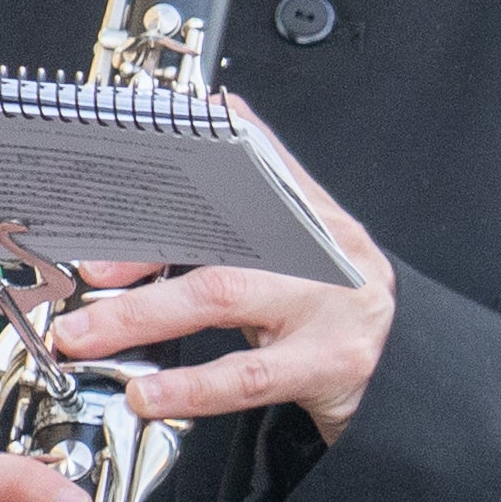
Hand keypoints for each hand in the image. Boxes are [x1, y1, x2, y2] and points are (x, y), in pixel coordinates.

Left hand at [50, 101, 396, 443]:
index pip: (231, 181)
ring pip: (226, 295)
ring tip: (86, 335)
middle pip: (221, 231)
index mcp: (312, 215)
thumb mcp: (314, 237)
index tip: (108, 196)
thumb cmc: (343, 306)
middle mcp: (325, 252)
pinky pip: (251, 375)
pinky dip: (190, 387)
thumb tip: (224, 108)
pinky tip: (148, 393)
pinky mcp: (331, 364)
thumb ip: (271, 177)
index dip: (168, 183)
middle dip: (141, 249)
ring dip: (143, 315)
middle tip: (83, 272)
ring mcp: (331, 307)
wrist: (417, 371)